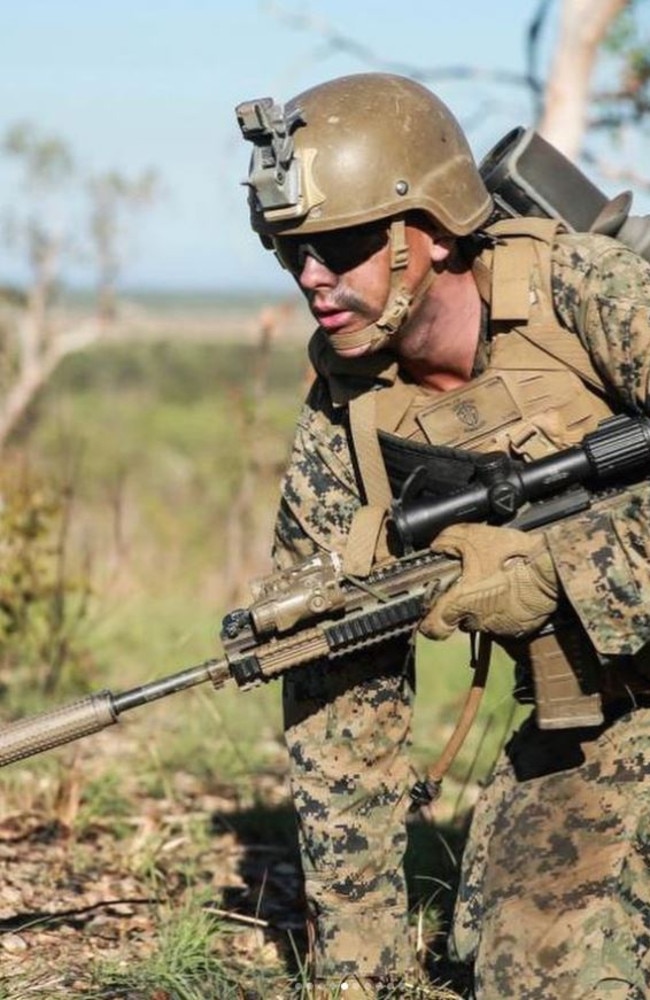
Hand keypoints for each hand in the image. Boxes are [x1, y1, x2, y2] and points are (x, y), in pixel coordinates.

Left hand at [420, 523, 558, 639]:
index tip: (430, 618)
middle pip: (460, 620)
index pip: (434, 628)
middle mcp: (477, 620)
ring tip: (497, 587)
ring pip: (482, 622)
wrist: (550, 570)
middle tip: (473, 588)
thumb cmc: (511, 555)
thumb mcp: (475, 537)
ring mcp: (499, 628)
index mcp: (462, 602)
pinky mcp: (519, 630)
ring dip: (484, 609)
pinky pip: (504, 624)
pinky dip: (505, 612)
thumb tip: (438, 545)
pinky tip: (512, 593)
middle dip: (463, 606)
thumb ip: (450, 540)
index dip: (429, 624)